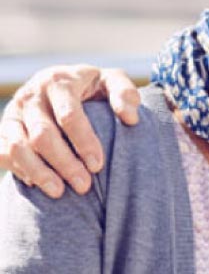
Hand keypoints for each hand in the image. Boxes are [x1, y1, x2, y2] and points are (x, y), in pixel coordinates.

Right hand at [0, 65, 140, 197]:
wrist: (60, 84)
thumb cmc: (93, 87)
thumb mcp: (112, 81)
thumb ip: (125, 94)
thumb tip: (131, 119)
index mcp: (59, 81)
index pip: (69, 115)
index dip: (83, 142)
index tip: (98, 165)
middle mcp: (32, 95)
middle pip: (43, 134)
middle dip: (64, 163)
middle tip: (84, 185)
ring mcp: (14, 112)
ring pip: (18, 146)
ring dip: (38, 172)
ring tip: (59, 192)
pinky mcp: (3, 128)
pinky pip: (2, 152)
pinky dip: (18, 169)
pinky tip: (38, 184)